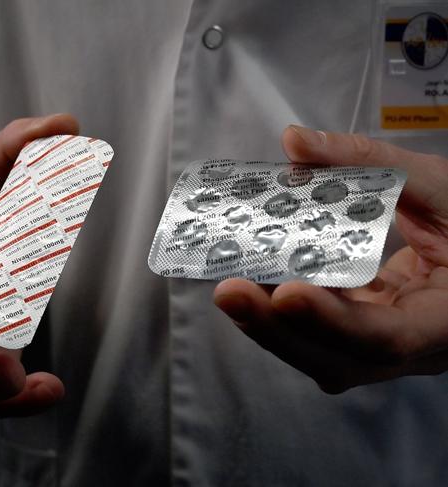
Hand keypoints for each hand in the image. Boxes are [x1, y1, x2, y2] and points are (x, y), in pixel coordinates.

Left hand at [214, 125, 447, 392]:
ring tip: (229, 282)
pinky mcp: (359, 334)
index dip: (333, 321)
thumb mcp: (440, 187)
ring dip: (269, 323)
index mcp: (447, 320)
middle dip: (278, 328)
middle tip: (228, 290)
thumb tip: (295, 141)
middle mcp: (414, 348)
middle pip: (339, 360)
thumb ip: (371, 162)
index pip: (390, 337)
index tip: (284, 292)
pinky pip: (316, 335)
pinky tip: (254, 277)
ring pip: (319, 355)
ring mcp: (382, 348)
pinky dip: (281, 312)